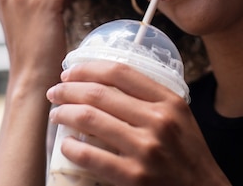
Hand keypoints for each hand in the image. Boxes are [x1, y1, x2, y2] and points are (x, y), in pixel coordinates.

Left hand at [46, 61, 230, 185]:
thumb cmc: (187, 155)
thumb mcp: (179, 118)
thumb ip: (151, 100)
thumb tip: (106, 84)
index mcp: (169, 101)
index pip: (120, 72)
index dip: (88, 68)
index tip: (71, 72)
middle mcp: (158, 120)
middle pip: (100, 93)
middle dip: (69, 90)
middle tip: (55, 92)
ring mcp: (146, 149)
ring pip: (90, 119)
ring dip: (64, 114)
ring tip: (56, 115)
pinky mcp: (134, 176)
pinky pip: (91, 156)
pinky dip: (71, 148)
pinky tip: (66, 146)